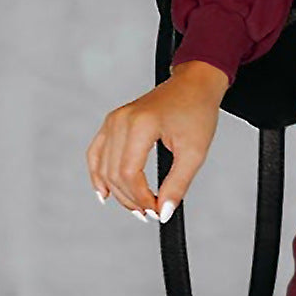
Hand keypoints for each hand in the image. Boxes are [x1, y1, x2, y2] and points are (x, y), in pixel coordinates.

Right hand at [85, 60, 227, 223]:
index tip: (156, 211)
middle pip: (114, 173)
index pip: (130, 173)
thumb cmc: (197, 109)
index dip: (141, 198)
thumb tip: (163, 212)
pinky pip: (97, 153)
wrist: (196, 83)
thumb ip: (178, 184)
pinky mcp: (113, 122)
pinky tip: (105, 192)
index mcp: (141, 123)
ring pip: (104, 167)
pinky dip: (99, 174)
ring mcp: (114, 119)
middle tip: (149, 212)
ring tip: (136, 207)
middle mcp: (121, 120)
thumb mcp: (195, 150)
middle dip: (130, 198)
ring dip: (117, 191)